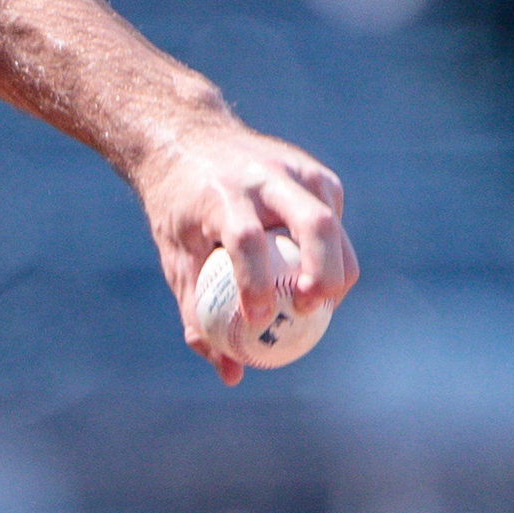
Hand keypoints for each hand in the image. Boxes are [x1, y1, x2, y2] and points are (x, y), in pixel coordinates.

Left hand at [144, 111, 353, 382]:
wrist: (189, 140)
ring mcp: (296, 169)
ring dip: (337, 269)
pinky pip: (334, 219)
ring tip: (321, 306)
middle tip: (312, 312)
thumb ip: (198, 314)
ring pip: (334, 221)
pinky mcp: (316, 174)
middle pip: (313, 223)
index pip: (246, 239)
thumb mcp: (176, 259)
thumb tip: (231, 372)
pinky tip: (315, 276)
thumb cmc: (179, 212)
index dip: (256, 283)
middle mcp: (263, 176)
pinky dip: (332, 253)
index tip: (257, 320)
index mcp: (221, 195)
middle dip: (324, 273)